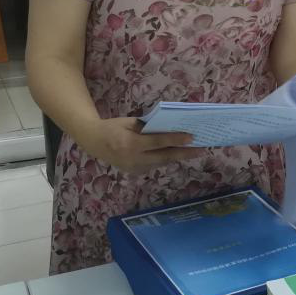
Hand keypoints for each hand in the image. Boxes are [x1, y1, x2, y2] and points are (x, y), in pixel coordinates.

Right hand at [78, 117, 202, 173]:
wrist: (93, 142)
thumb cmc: (113, 127)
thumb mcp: (130, 122)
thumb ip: (148, 127)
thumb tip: (170, 128)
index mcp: (131, 144)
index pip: (158, 142)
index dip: (176, 140)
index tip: (192, 137)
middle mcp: (133, 159)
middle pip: (164, 157)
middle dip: (184, 153)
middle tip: (202, 149)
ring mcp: (134, 168)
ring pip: (161, 162)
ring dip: (177, 157)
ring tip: (194, 152)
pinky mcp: (135, 172)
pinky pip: (154, 165)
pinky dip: (165, 159)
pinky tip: (177, 154)